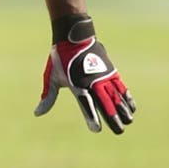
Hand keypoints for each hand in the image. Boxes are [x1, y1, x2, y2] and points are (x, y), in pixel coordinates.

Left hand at [34, 15, 135, 133]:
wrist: (75, 36)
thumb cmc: (60, 58)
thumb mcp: (51, 76)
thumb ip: (48, 97)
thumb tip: (37, 113)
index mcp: (77, 84)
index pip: (85, 104)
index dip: (91, 117)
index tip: (96, 129)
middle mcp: (92, 81)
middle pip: (106, 103)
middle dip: (113, 118)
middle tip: (119, 131)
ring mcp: (104, 76)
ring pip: (116, 95)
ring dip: (123, 109)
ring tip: (129, 121)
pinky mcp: (111, 71)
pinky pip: (121, 87)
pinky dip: (127, 97)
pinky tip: (131, 108)